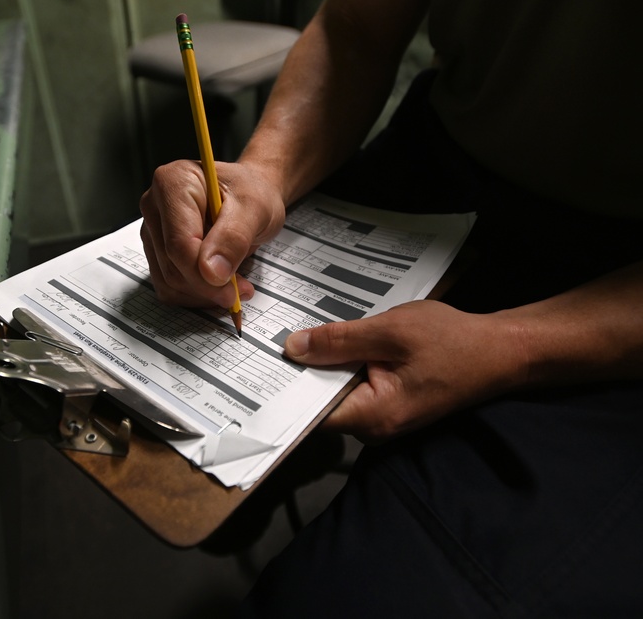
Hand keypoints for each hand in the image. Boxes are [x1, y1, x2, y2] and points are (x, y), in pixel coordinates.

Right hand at [139, 159, 286, 308]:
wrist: (250, 194)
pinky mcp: (157, 252)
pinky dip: (195, 295)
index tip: (232, 290)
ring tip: (234, 284)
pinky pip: (169, 287)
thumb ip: (233, 237)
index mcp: (173, 183)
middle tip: (241, 289)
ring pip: (168, 282)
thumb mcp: (255, 209)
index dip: (204, 275)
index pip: (178, 243)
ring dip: (203, 294)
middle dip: (208, 286)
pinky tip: (218, 284)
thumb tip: (211, 271)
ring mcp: (153, 231)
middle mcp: (155, 206)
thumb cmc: (251, 192)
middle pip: (171, 266)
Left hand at [284, 300, 528, 443]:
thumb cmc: (452, 341)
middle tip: (266, 339)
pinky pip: (354, 385)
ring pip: (336, 391)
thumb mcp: (391, 332)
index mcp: (372, 417)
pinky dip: (342, 364)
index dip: (284, 389)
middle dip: (299, 372)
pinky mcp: (389, 402)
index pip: (311, 413)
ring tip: (290, 332)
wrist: (502, 351)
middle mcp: (373, 427)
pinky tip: (328, 339)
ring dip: (322, 365)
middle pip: (320, 402)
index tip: (256, 367)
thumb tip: (292, 348)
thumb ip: (340, 342)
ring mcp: (382, 417)